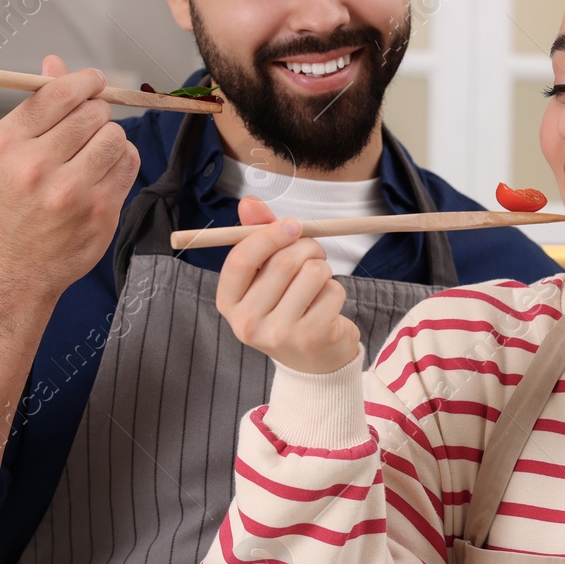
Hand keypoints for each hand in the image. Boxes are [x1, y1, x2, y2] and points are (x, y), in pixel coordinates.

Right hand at [0, 55, 140, 297]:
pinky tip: (104, 171)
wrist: (16, 263)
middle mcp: (36, 167)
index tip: (94, 81)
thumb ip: (36, 106)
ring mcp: (71, 192)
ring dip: (111, 138)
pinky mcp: (100, 211)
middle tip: (90, 123)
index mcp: (8, 144)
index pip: (58, 94)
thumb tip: (56, 63)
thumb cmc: (13, 200)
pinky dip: (123, 160)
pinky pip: (130, 162)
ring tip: (94, 152)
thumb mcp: (9, 150)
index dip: (84, 81)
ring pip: (116, 136)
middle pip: (92, 112)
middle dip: (97, 112)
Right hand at [215, 197, 360, 373]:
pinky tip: (326, 306)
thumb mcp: (265, 274)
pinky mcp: (312, 337)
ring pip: (313, 273)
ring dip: (323, 268)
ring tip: (318, 283)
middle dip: (306, 246)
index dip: (269, 234)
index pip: (241, 259)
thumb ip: (257, 235)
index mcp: (228, 303)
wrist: (312, 361)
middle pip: (283, 262)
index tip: (291, 225)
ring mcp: (280, 333)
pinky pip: (333, 291)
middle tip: (313, 252)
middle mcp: (248, 323)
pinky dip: (336, 290)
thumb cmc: (286, 307)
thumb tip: (249, 201)